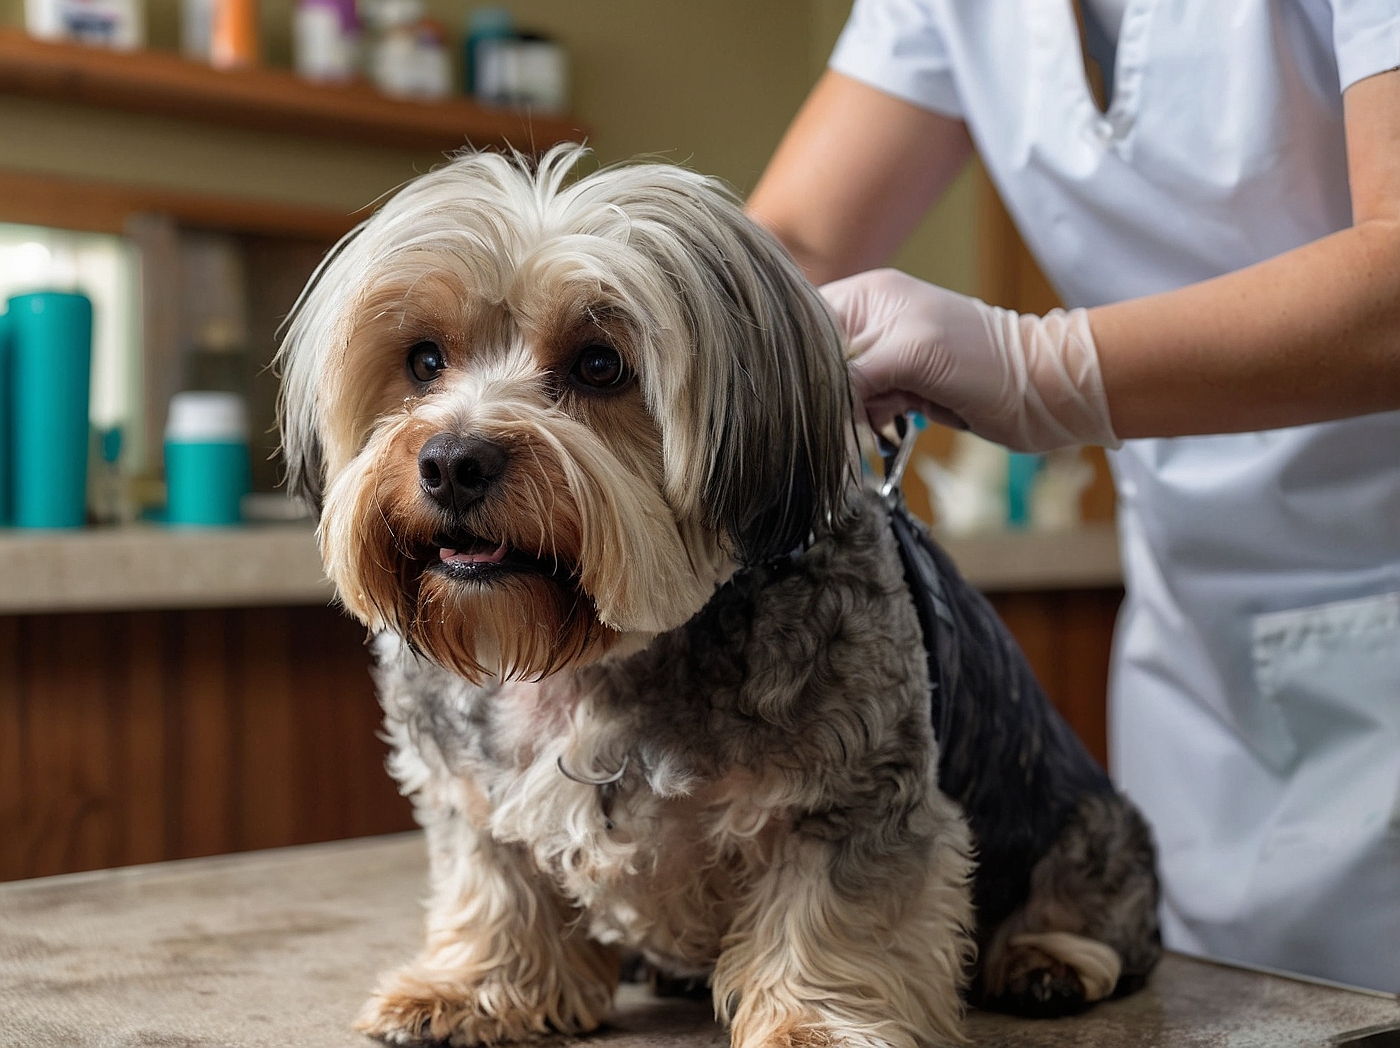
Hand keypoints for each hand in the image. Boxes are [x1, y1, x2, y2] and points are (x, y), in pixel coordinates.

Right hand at [821, 269, 1120, 451]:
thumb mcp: (908, 355)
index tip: (792, 390)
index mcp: (868, 296)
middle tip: (843, 409)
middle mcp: (871, 323)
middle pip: (819, 361)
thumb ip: (853, 373)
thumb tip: (811, 400)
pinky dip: (868, 423)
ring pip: (839, 390)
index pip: (806, 322)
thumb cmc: (981, 361)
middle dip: (826, 390)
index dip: (796, 357)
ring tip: (880, 414)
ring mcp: (887, 358)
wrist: (1037, 393)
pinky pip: (862, 409)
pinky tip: (889, 424)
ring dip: (849, 411)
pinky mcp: (901, 389)